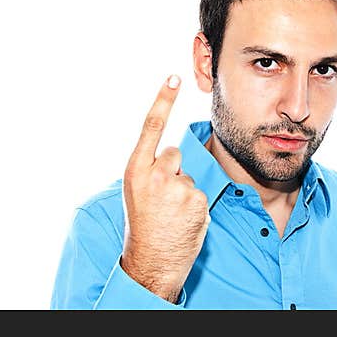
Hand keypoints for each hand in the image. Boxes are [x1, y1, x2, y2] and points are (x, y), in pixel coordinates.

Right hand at [121, 74, 210, 302]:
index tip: (174, 77)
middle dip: (173, 171)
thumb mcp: (136, 191)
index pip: (151, 126)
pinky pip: (201, 193)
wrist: (151, 260)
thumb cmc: (142, 224)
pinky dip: (195, 206)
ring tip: (171, 213)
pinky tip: (183, 220)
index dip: (163, 99)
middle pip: (175, 154)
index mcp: (135, 169)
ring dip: (184, 190)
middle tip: (162, 199)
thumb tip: (172, 156)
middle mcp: (155, 173)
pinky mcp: (197, 199)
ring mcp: (177, 186)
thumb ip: (150, 169)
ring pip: (189, 175)